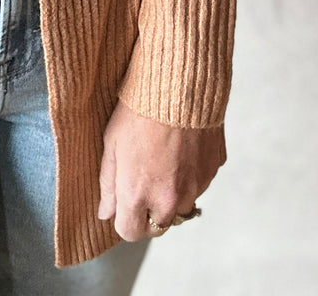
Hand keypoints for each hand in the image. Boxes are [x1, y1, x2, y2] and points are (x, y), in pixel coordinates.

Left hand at [96, 100, 225, 241]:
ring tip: (163, 160)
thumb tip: (106, 213)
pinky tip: (181, 149)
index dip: (124, 218)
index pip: (130, 232)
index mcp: (138, 195)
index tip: (123, 202)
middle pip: (157, 226)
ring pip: (181, 207)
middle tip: (143, 180)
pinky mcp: (212, 171)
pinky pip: (199, 185)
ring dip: (171, 195)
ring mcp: (194, 188)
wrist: (178, 85)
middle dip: (148, 211)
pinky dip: (190, 176)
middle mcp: (168, 200)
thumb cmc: (139, 110)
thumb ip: (108, 185)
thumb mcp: (111, 144)